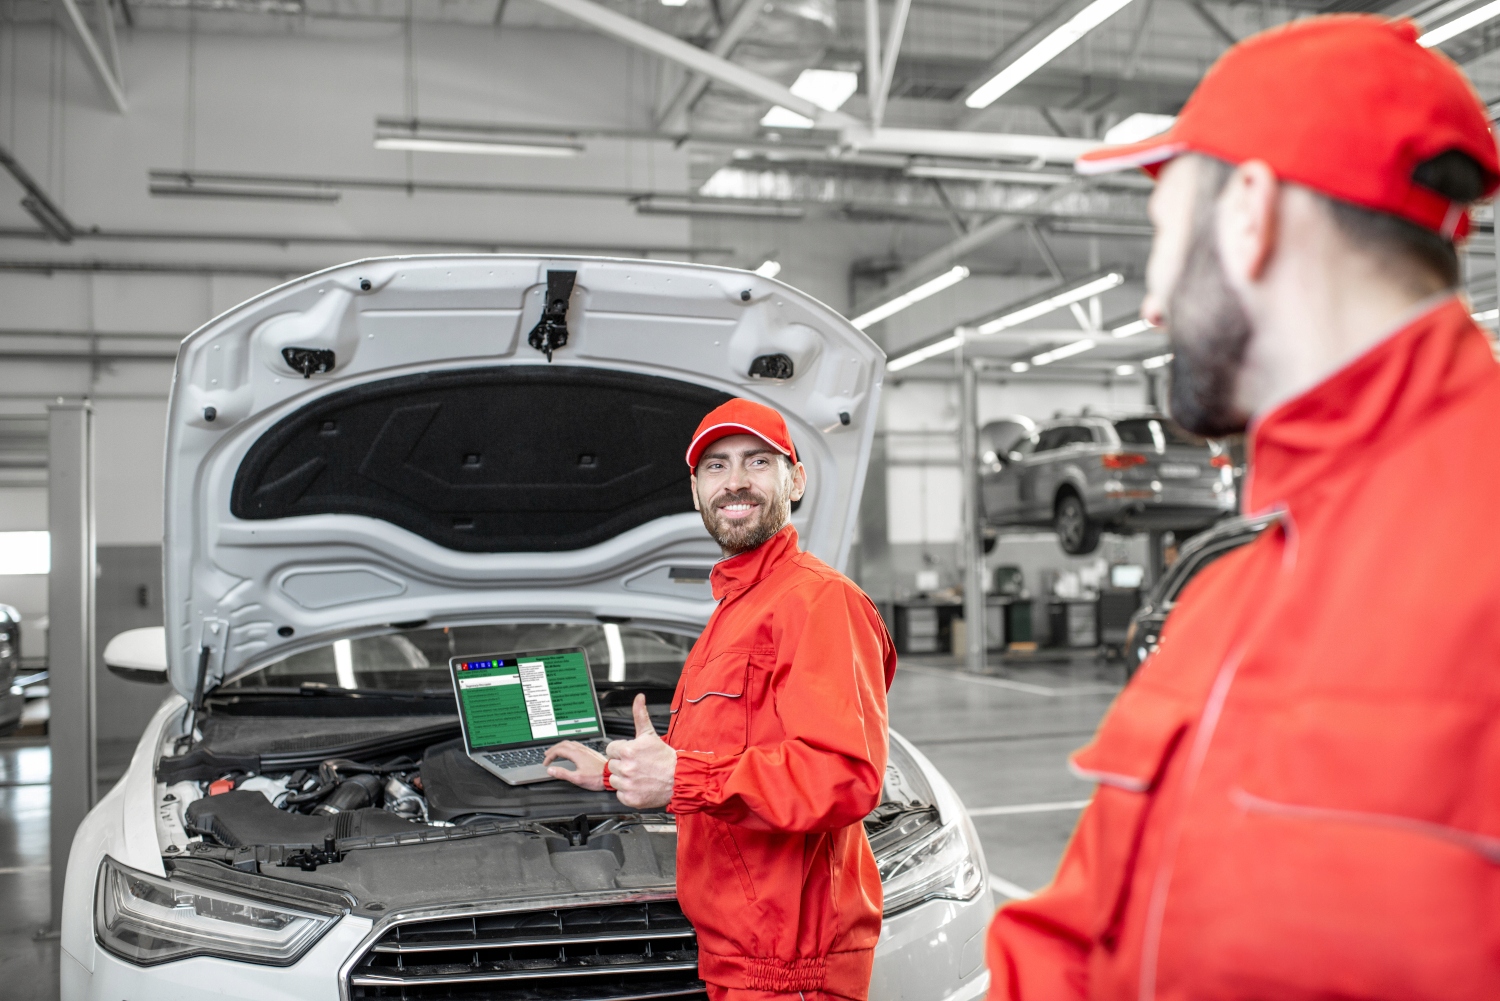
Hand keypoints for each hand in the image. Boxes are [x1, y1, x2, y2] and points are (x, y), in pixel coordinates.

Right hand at [543, 740, 607, 790]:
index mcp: (576, 754)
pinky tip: (569, 752)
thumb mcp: (577, 778)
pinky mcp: (590, 752)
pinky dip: (568, 747)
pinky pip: (576, 745)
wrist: (610, 775)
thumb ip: (563, 774)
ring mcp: (586, 750)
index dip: (550, 756)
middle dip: (553, 749)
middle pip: (563, 744)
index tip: (546, 763)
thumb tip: (551, 770)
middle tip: (547, 755)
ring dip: (561, 747)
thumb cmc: (596, 777)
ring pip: (570, 743)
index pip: (559, 750)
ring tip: (556, 752)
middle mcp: (581, 750)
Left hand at [604, 694, 676, 809]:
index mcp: (627, 750)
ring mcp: (628, 784)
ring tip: (639, 776)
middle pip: (612, 765)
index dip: (621, 751)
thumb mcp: (650, 734)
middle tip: (638, 765)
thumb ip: (640, 715)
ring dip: (624, 779)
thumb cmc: (665, 758)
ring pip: (614, 781)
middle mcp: (626, 768)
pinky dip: (628, 793)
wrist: (680, 778)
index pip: (611, 750)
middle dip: (622, 764)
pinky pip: (620, 795)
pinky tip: (639, 786)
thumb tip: (638, 698)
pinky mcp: (631, 799)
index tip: (632, 754)